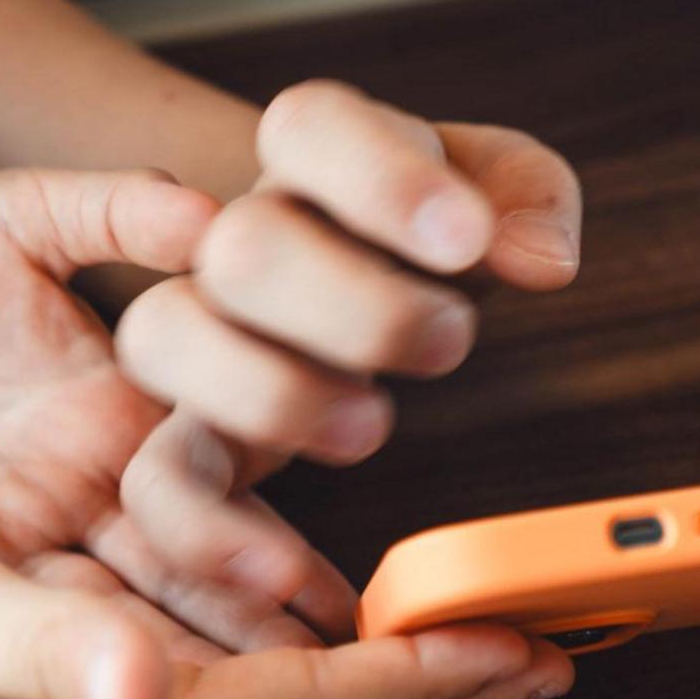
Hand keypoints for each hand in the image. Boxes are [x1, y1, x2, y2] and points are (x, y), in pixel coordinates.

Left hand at [0, 167, 348, 650]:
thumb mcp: (13, 213)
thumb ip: (109, 207)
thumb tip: (214, 213)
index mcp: (132, 402)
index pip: (234, 446)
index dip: (286, 458)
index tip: (360, 466)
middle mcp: (99, 485)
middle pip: (203, 551)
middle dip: (266, 584)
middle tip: (336, 620)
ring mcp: (30, 539)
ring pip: (130, 609)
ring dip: (196, 647)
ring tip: (273, 687)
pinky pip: (30, 628)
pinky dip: (88, 662)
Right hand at [111, 81, 582, 634]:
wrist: (358, 276)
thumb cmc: (429, 233)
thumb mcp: (494, 190)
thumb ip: (524, 196)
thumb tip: (539, 256)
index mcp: (313, 154)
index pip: (313, 125)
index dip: (383, 178)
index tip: (468, 239)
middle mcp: (238, 234)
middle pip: (244, 245)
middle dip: (352, 303)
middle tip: (449, 342)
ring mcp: (199, 331)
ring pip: (164, 340)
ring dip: (268, 395)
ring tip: (368, 428)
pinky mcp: (190, 433)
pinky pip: (160, 478)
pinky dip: (211, 530)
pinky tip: (290, 573)